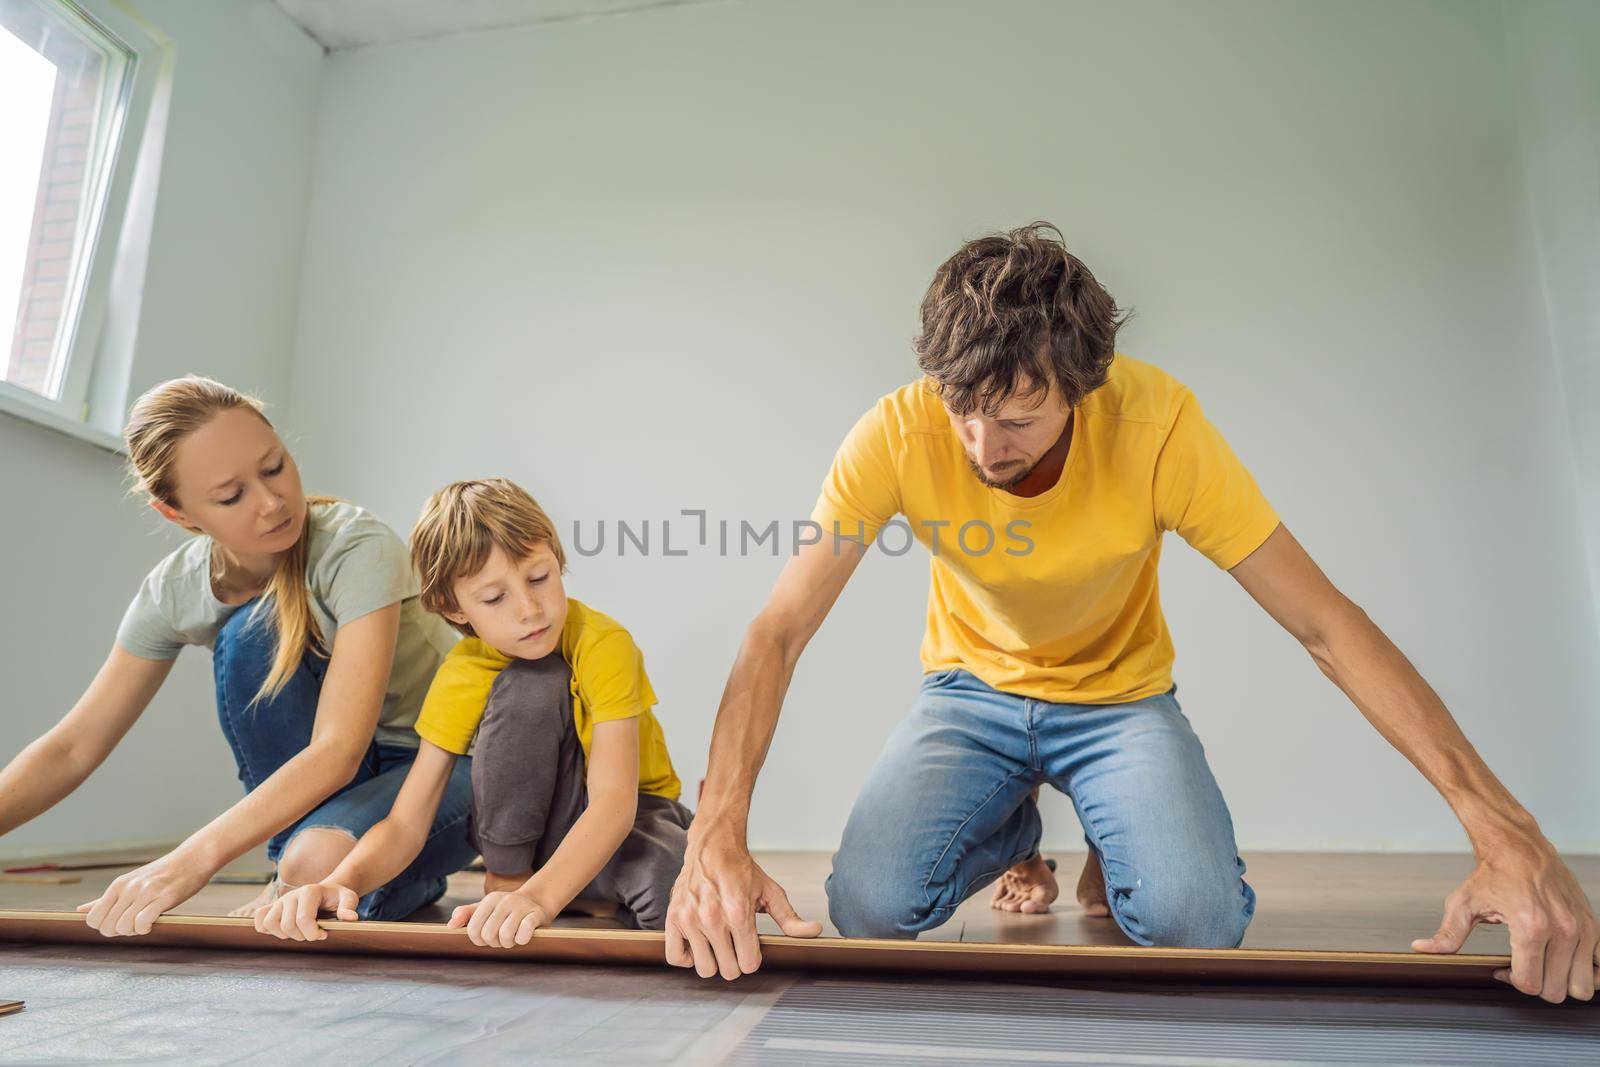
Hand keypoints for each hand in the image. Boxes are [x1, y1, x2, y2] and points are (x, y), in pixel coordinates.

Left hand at [76, 848, 212, 936]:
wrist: (193, 858)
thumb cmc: (161, 874)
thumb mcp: (130, 882)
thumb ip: (105, 899)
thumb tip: (80, 910)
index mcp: (118, 885)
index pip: (93, 918)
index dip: (104, 927)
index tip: (120, 922)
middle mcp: (128, 888)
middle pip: (107, 926)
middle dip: (119, 932)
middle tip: (134, 924)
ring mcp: (145, 892)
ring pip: (123, 927)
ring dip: (134, 931)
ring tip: (145, 922)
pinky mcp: (164, 897)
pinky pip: (143, 923)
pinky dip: (145, 929)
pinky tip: (153, 922)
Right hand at [253, 882, 359, 940]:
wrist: (328, 891)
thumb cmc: (337, 897)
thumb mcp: (349, 898)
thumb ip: (348, 907)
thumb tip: (350, 918)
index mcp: (310, 891)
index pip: (303, 919)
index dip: (313, 933)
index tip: (324, 934)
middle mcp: (291, 895)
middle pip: (287, 925)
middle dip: (301, 936)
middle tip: (313, 934)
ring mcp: (280, 901)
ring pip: (270, 923)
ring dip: (284, 934)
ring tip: (299, 932)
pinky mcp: (272, 907)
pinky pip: (259, 918)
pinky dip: (267, 929)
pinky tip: (282, 931)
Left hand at [448, 891, 549, 947]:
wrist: (537, 901)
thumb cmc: (506, 910)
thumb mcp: (485, 908)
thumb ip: (466, 915)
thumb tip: (450, 926)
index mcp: (490, 899)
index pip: (474, 929)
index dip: (479, 940)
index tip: (488, 937)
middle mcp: (505, 900)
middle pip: (488, 935)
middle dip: (494, 943)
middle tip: (501, 939)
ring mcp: (521, 906)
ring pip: (505, 936)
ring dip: (508, 943)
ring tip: (512, 938)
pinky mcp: (536, 914)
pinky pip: (523, 934)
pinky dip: (522, 940)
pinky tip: (523, 936)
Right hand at [665, 824, 821, 980]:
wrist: (712, 847)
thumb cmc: (741, 870)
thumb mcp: (771, 892)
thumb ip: (790, 918)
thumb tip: (813, 932)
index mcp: (738, 912)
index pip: (749, 963)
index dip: (753, 958)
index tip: (750, 946)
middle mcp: (712, 918)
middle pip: (728, 971)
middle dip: (735, 962)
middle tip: (735, 945)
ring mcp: (690, 919)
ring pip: (704, 969)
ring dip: (713, 961)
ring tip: (717, 944)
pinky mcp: (673, 918)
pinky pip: (674, 957)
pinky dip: (687, 958)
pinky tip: (698, 945)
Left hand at [1412, 837, 1596, 1002]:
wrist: (1519, 845)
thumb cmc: (1492, 873)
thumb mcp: (1463, 903)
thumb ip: (1447, 934)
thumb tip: (1421, 950)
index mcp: (1531, 926)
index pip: (1530, 984)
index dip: (1511, 982)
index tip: (1500, 968)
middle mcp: (1563, 929)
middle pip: (1556, 991)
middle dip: (1534, 985)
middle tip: (1519, 965)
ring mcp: (1582, 929)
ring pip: (1581, 987)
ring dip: (1560, 982)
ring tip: (1540, 964)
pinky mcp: (1593, 926)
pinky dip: (1584, 972)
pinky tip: (1561, 960)